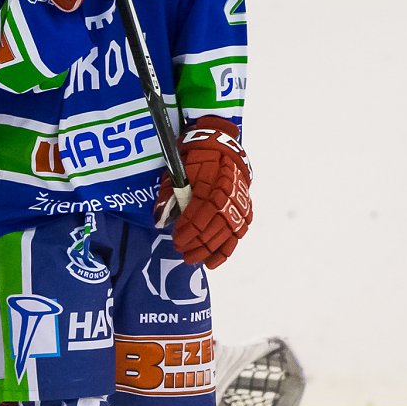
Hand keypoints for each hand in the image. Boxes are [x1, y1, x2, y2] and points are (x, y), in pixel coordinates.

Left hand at [157, 116, 252, 268]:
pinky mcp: (245, 207)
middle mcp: (228, 192)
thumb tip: (161, 221)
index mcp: (212, 181)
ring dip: (209, 249)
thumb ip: (169, 195)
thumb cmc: (194, 157)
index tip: (176, 239)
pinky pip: (238, 233)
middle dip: (196, 243)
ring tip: (194, 259)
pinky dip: (226, 249)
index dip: (188, 229)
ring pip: (227, 232)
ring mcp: (239, 200)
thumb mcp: (179, 170)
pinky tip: (214, 262)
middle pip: (214, 225)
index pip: (200, 212)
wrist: (221, 143)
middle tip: (182, 252)